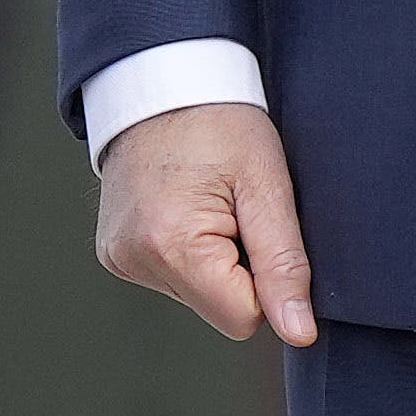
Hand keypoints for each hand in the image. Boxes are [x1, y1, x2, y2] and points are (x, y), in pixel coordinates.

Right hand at [98, 102, 319, 347]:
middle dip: (239, 268)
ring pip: (197, 295)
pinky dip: (189, 252)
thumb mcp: (267, 186)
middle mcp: (136, 260)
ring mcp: (120, 259)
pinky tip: (186, 207)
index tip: (258, 226)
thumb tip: (299, 333)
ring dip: (214, 259)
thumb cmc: (219, 120)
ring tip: (209, 201)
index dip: (266, 279)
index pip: (244, 318)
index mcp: (173, 245)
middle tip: (234, 207)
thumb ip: (284, 265)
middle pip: (219, 308)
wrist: (163, 81)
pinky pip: (172, 278)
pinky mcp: (116, 254)